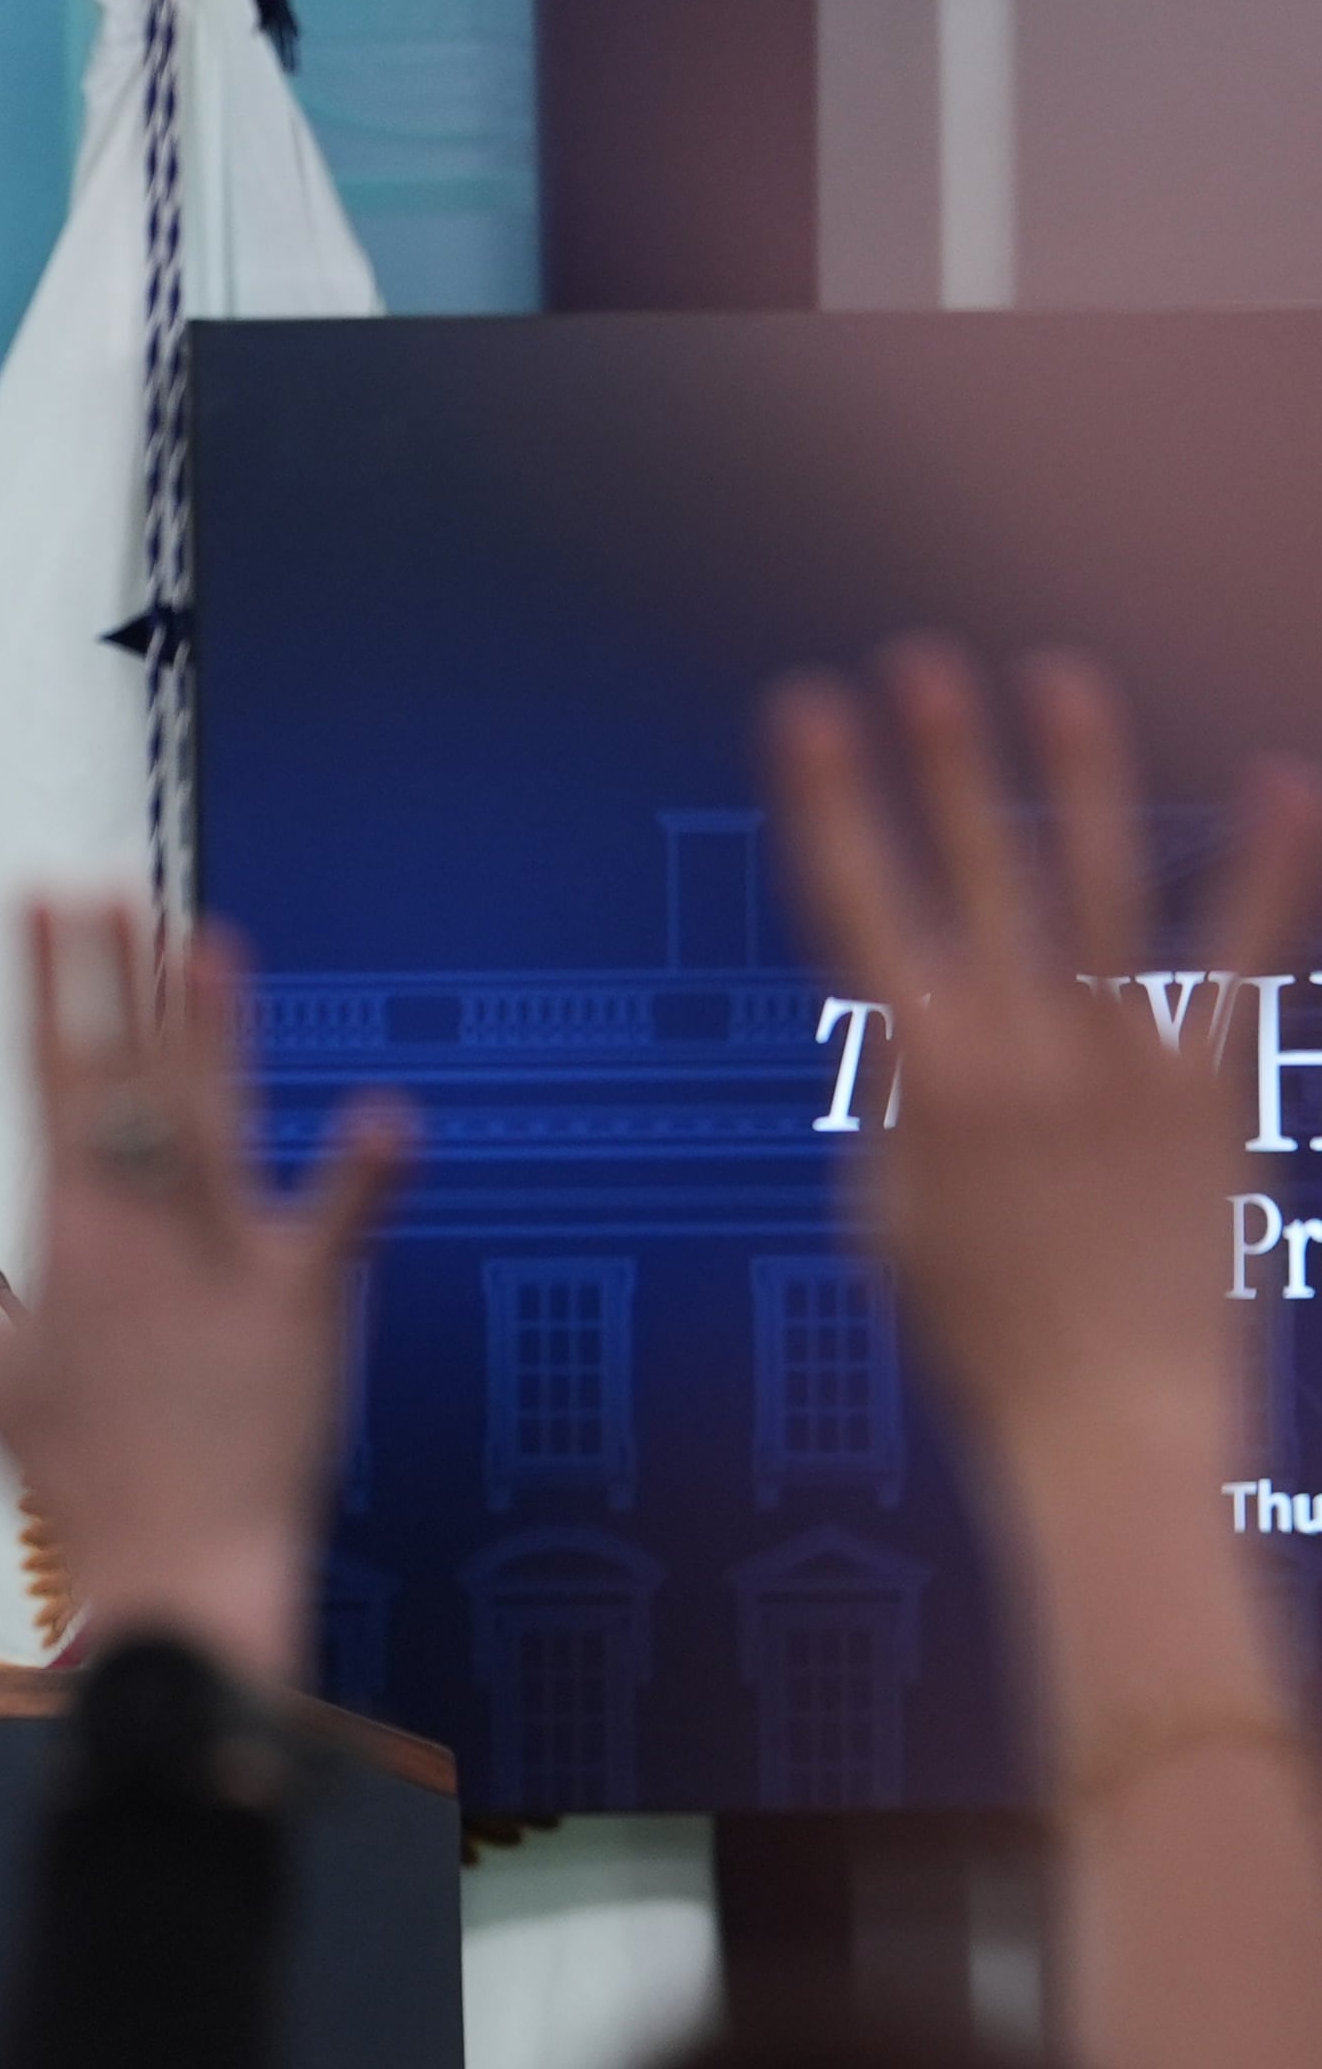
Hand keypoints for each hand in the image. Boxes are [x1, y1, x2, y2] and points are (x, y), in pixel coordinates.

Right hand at [0, 902, 409, 1685]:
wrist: (177, 1571)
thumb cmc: (80, 1475)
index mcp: (68, 1236)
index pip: (53, 1077)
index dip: (47, 981)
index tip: (37, 902)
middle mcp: (142, 1232)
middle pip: (127, 1077)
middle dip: (113, 973)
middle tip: (106, 883)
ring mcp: (224, 1263)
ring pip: (215, 1120)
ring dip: (211, 1029)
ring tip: (206, 939)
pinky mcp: (304, 1306)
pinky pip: (338, 1226)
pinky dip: (363, 1173)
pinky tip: (387, 1109)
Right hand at [765, 646, 1321, 1476]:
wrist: (1113, 1420)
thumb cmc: (984, 1336)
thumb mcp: (888, 1210)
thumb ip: (899, 1101)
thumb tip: (912, 1027)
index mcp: (918, 1078)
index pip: (854, 903)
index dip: (828, 799)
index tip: (809, 711)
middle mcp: (1016, 1048)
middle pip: (969, 868)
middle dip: (940, 758)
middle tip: (921, 663)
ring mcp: (1121, 1059)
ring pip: (1094, 882)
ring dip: (1074, 771)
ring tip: (1057, 679)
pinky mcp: (1213, 1084)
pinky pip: (1241, 954)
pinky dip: (1262, 865)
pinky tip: (1277, 783)